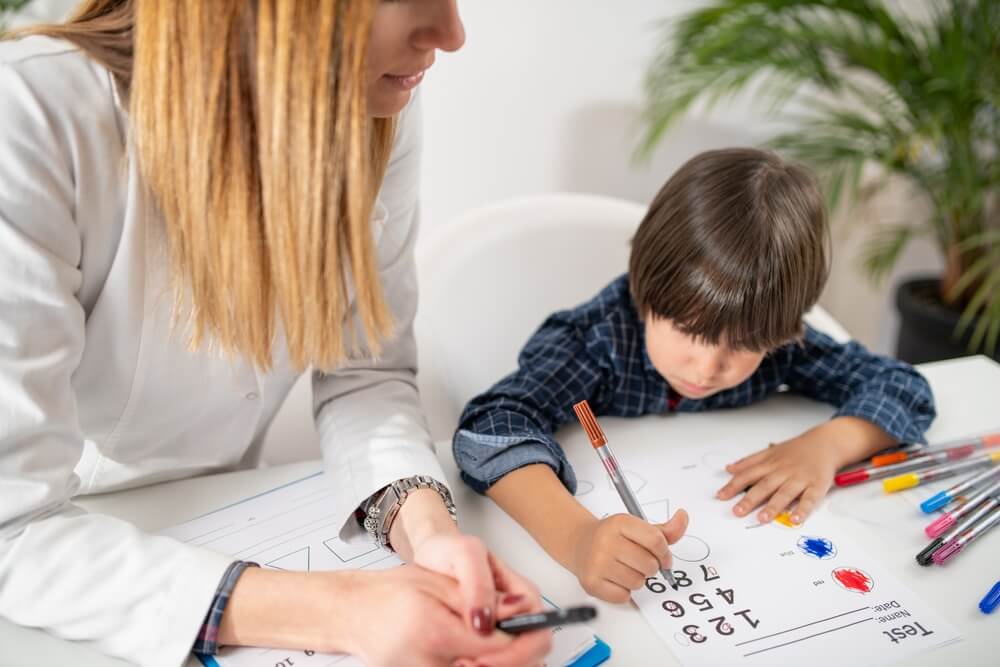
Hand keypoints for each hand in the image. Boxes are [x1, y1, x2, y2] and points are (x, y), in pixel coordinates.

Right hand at [341, 565, 529, 666]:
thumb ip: (483, 599)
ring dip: (503, 662)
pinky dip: (483, 665)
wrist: (358, 615)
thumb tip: (521, 611)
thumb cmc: (393, 595)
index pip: (501, 646)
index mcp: (438, 633)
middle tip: (520, 633)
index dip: (524, 636)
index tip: (534, 625)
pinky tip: (483, 655)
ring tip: (502, 641)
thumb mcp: (442, 584)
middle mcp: (433, 665)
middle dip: (518, 654)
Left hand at [414, 533, 552, 666]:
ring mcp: (504, 631)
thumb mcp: (465, 554)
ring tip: (458, 663)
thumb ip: (479, 583)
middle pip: (531, 656)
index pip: (538, 634)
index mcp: (523, 596)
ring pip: (515, 663)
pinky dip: (478, 665)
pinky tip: (456, 662)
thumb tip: (485, 622)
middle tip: (466, 665)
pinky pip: (493, 661)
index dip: (515, 653)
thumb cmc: (450, 553)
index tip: (481, 658)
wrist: (431, 560)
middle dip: (502, 665)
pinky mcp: (485, 643)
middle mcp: (518, 617)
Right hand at [569, 511, 688, 603]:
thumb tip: (683, 516)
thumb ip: (665, 530)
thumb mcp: (638, 528)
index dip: (665, 553)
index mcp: (620, 523)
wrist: (580, 544)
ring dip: (637, 580)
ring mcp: (597, 562)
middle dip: (651, 567)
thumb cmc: (614, 537)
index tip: (663, 558)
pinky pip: (624, 596)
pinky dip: (624, 592)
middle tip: (640, 563)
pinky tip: (616, 579)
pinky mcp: (591, 582)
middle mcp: (606, 540)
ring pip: (638, 582)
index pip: (656, 540)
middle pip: (649, 565)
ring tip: (626, 570)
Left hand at [716, 418, 891, 523]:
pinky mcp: (817, 485)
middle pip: (764, 485)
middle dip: (749, 499)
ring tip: (762, 518)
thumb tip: (729, 469)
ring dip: (773, 506)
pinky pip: (809, 499)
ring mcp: (800, 478)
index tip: (720, 496)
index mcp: (770, 463)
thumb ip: (749, 461)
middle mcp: (783, 471)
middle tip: (737, 511)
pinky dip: (803, 509)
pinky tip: (795, 519)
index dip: (733, 485)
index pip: (748, 475)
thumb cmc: (795, 450)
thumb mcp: (770, 452)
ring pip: (785, 493)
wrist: (825, 443)